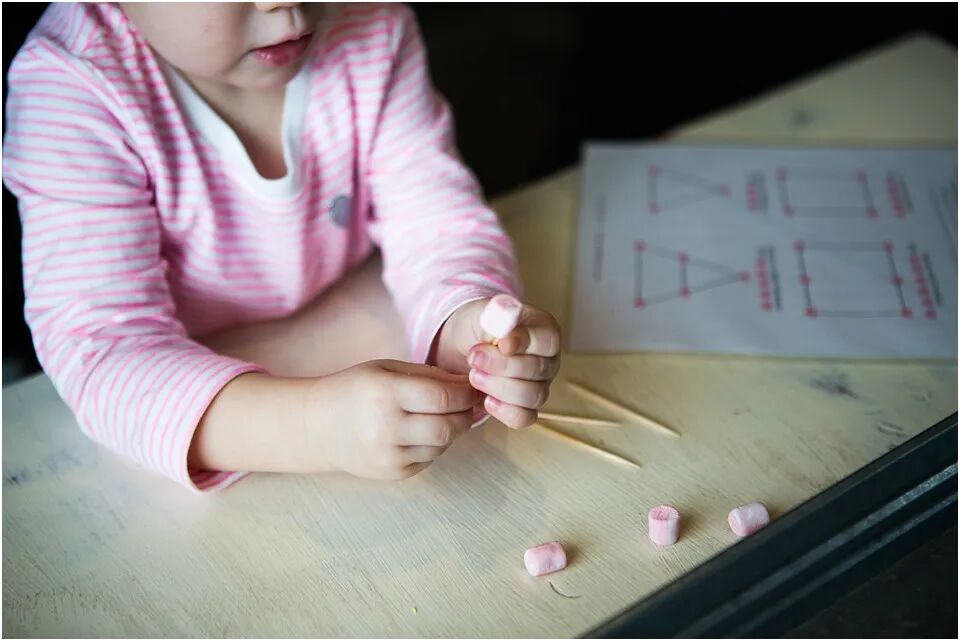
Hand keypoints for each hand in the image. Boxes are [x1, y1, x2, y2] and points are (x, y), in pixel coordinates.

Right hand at [309, 360, 480, 479]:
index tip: (475, 388)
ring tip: (444, 415)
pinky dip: (435, 445)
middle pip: (448, 426)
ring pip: (442, 445)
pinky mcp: (392, 473)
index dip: (466, 394)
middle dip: (466, 415)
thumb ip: (428, 375)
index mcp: (385, 393)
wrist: (316, 427)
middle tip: (468, 404)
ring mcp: (389, 455)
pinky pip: (429, 459)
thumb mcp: (385, 369)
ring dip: (452, 430)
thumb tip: (467, 385)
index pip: (442, 398)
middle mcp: (387, 427)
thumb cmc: (355, 390)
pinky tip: (424, 431)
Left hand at [435, 298, 560, 428]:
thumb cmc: (479, 327)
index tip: (500, 344)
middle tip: (474, 358)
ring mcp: (540, 386)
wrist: (461, 347)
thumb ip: (498, 316)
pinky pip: (524, 417)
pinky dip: (504, 411)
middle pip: (538, 370)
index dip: (524, 343)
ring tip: (474, 375)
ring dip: (499, 388)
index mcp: (545, 331)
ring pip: (533, 396)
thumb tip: (507, 328)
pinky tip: (485, 399)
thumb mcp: (485, 314)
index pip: (547, 340)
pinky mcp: (526, 408)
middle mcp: (548, 360)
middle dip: (501, 366)